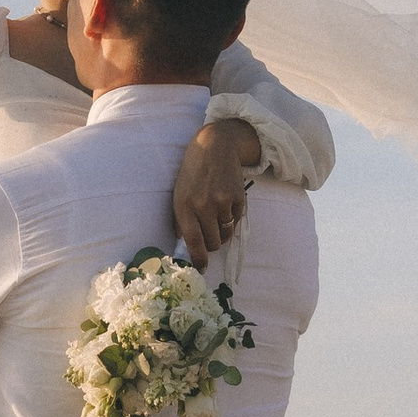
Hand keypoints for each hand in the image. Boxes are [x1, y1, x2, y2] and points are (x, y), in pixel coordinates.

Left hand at [172, 122, 254, 264]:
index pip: (193, 241)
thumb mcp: (179, 194)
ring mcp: (222, 201)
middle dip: (212, 244)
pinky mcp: (238, 198)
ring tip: (216, 214)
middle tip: (210, 234)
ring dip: (222, 231)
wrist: (214, 148)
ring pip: (225, 234)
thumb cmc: (193, 174)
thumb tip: (185, 245)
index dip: (199, 259)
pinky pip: (236, 222)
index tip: (201, 268)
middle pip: (213, 243)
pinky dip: (231, 219)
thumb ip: (181, 220)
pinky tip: (225, 203)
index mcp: (184, 206)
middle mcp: (203, 205)